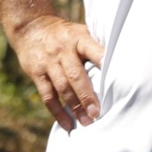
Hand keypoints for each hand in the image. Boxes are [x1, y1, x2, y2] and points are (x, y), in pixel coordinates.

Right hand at [6, 14, 104, 130]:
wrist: (30, 26)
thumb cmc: (64, 34)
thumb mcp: (79, 32)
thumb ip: (94, 46)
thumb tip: (121, 64)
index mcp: (78, 38)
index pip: (92, 50)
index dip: (103, 62)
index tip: (115, 77)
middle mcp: (62, 50)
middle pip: (75, 75)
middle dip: (86, 96)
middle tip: (97, 113)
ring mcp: (48, 62)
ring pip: (62, 87)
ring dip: (74, 107)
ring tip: (86, 123)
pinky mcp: (36, 73)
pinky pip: (48, 96)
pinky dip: (58, 112)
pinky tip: (68, 124)